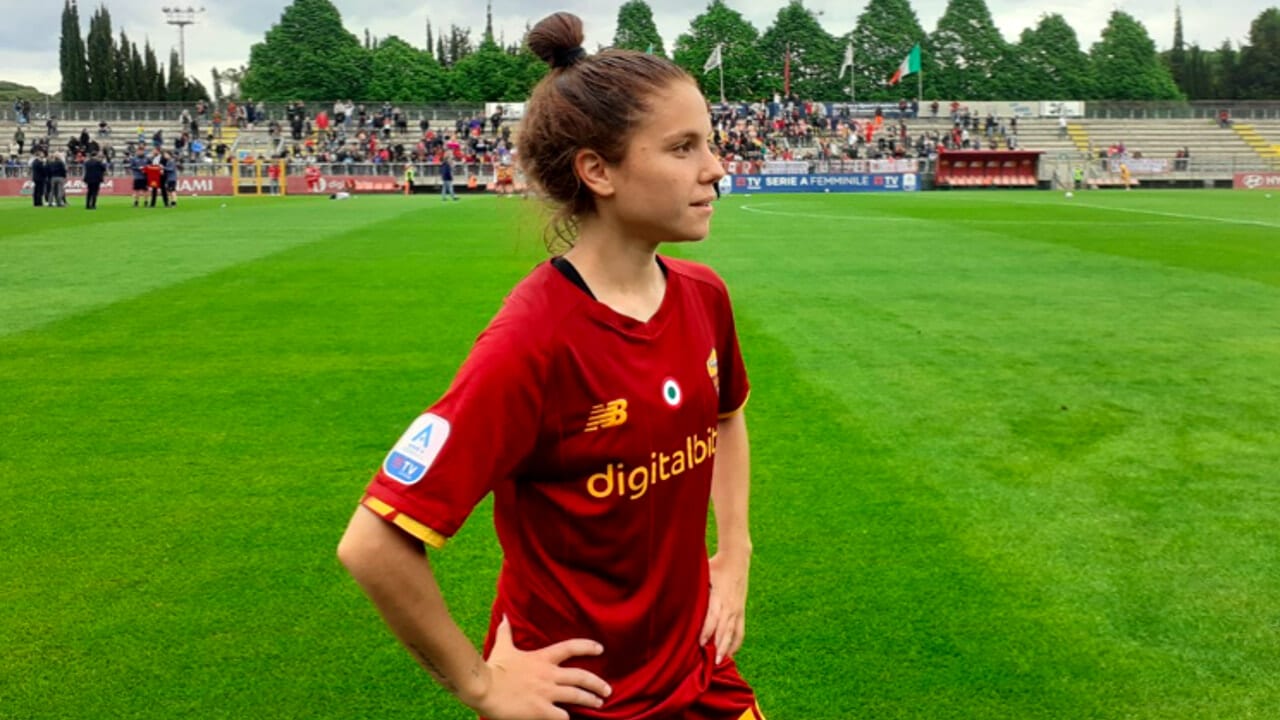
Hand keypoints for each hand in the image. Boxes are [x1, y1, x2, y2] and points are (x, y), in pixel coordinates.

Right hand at [469, 616, 611, 719]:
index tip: (600, 649)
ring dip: (590, 700)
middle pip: (581, 677)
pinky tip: (568, 718)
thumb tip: (504, 616)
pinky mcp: (541, 710)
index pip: (570, 648)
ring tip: (599, 704)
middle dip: (597, 684)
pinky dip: (566, 718)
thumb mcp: (503, 648)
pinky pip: (561, 716)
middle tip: (607, 690)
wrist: (483, 687)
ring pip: (577, 696)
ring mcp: (546, 693)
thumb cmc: (493, 668)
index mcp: (542, 659)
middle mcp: (548, 675)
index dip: (587, 647)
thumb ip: (506, 633)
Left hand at [699, 552, 749, 663]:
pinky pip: (740, 630)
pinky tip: (731, 652)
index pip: (713, 617)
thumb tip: (676, 595)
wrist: (737, 558)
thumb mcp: (704, 574)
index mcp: (718, 596)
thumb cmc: (716, 565)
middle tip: (710, 661)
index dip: (707, 631)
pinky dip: (736, 642)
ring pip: (733, 632)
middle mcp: (729, 605)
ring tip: (721, 661)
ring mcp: (737, 609)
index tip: (700, 644)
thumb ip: (694, 588)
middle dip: (718, 646)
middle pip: (724, 629)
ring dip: (727, 647)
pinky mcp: (742, 610)